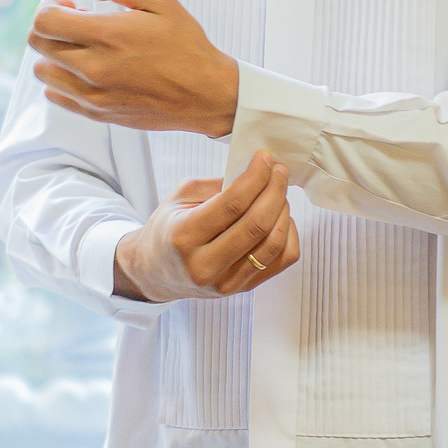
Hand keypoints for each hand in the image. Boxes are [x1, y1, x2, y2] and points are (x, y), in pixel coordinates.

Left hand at [28, 0, 239, 137]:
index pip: (45, 21)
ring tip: (81, 48)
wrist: (206, 94)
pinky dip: (60, 81)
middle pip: (38, 44)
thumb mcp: (161, 0)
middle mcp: (94, 67)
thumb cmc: (186, 45)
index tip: (71, 5)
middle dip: (51, 27)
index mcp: (107, 35)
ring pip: (43, 72)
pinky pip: (56, 96)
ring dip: (54, 54)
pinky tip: (84, 71)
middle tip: (77, 23)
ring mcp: (93, 94)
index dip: (51, 6)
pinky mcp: (97, 113)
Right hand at [113, 151, 298, 301]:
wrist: (158, 272)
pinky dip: (288, 234)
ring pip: (274, 244)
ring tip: (278, 193)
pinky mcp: (243, 289)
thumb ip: (218, 185)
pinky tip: (279, 218)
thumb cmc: (170, 228)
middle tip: (279, 171)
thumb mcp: (180, 197)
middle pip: (257, 225)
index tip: (265, 159)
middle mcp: (205, 265)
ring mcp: (226, 282)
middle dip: (275, 191)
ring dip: (283, 211)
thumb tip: (258, 173)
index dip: (255, 177)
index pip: (231, 204)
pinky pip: (282, 260)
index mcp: (184, 236)